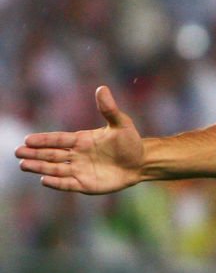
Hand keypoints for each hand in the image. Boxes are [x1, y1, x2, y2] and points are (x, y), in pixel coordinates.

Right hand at [16, 86, 143, 193]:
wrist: (140, 162)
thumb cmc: (130, 142)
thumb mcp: (121, 124)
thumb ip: (109, 109)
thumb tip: (102, 88)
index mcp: (81, 140)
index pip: (58, 139)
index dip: (44, 140)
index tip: (28, 139)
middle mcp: (76, 155)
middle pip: (52, 154)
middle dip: (35, 153)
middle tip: (18, 152)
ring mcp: (79, 170)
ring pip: (55, 169)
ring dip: (40, 167)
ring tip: (24, 165)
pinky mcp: (85, 184)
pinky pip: (67, 184)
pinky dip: (56, 183)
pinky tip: (44, 180)